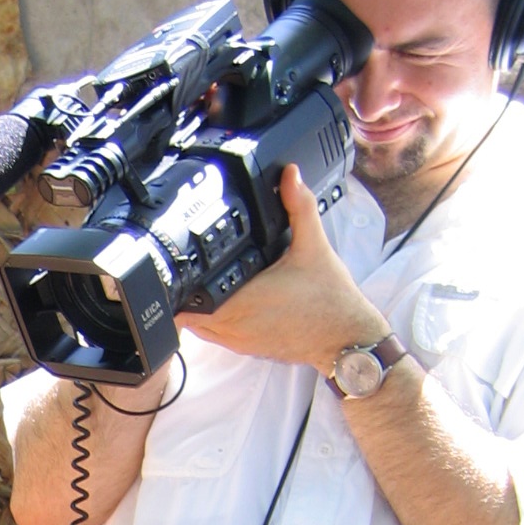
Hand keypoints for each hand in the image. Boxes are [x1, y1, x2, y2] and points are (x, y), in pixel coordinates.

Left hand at [176, 165, 387, 374]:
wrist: (345, 337)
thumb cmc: (330, 298)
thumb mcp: (314, 246)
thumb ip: (299, 207)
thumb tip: (289, 175)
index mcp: (242, 301)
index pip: (189, 300)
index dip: (177, 285)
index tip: (179, 265)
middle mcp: (234, 325)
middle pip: (186, 313)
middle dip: (184, 291)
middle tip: (189, 268)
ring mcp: (239, 341)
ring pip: (197, 328)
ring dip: (196, 308)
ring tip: (204, 283)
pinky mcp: (247, 348)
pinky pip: (216, 336)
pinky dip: (213, 320)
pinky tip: (225, 301)